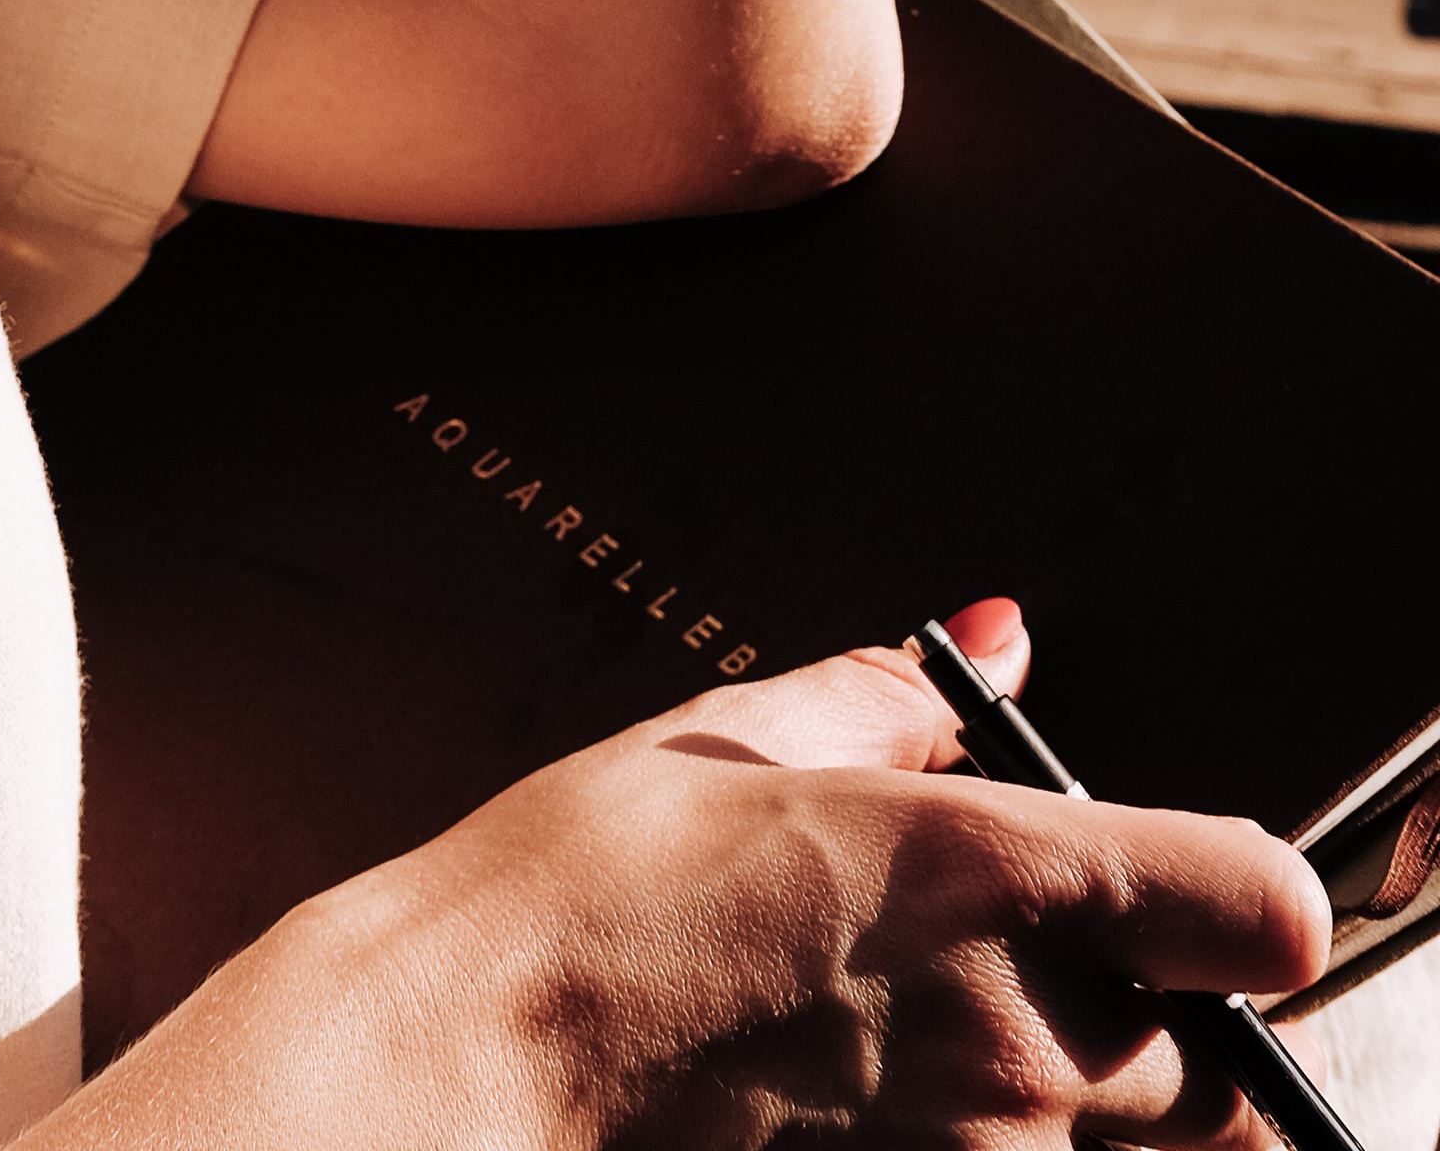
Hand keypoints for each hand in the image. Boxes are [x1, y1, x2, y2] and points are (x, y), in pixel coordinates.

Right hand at [53, 604, 1327, 1150]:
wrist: (476, 1055)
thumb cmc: (584, 889)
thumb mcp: (739, 733)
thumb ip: (894, 693)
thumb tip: (990, 641)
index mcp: (991, 872)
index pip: (1265, 915)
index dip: (1253, 898)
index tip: (1211, 886)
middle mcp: (1018, 1034)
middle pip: (1229, 1080)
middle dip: (1180, 1025)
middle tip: (1079, 970)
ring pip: (1129, 1147)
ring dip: (1085, 1093)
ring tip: (944, 1023)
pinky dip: (988, 1139)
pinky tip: (882, 1087)